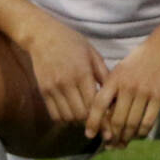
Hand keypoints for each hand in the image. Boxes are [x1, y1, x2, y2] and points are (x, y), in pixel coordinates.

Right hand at [16, 17, 107, 131]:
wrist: (43, 36)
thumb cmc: (72, 43)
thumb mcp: (93, 54)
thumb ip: (104, 74)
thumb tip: (115, 93)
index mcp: (83, 73)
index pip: (93, 104)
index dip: (103, 116)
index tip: (110, 123)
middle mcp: (66, 83)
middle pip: (81, 114)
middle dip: (92, 121)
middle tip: (100, 123)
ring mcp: (53, 88)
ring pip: (67, 117)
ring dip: (78, 121)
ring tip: (87, 118)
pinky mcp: (43, 91)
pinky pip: (54, 114)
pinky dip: (65, 118)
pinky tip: (73, 113)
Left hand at [86, 35, 159, 148]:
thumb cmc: (139, 60)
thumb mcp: (120, 70)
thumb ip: (110, 89)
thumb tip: (102, 114)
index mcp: (114, 79)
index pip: (99, 104)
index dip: (92, 121)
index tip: (89, 134)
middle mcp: (128, 86)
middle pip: (116, 119)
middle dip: (112, 136)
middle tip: (109, 145)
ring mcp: (144, 92)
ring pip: (132, 123)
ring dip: (126, 137)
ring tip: (122, 144)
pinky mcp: (159, 96)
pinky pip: (148, 120)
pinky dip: (142, 132)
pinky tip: (138, 135)